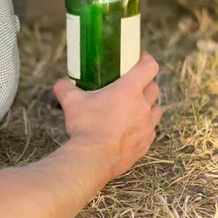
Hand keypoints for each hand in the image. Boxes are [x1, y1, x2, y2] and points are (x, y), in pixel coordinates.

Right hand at [53, 52, 161, 179]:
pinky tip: (134, 128)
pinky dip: (146, 126)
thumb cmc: (86, 127)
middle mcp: (143, 106)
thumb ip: (65, 88)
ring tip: (136, 107)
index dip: (146, 60)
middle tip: (134, 84)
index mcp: (129, 90)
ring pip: (157, 109)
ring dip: (149, 105)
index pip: (149, 67)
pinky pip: (151, 130)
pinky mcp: (146, 143)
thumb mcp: (72, 102)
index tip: (141, 58)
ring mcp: (147, 125)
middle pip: (155, 87)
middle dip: (146, 83)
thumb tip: (60, 84)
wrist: (93, 159)